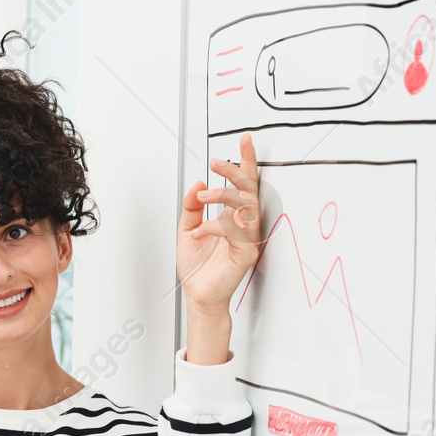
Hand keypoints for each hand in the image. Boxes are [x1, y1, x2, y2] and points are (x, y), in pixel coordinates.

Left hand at [176, 132, 263, 313]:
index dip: (246, 161)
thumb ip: (192, 206)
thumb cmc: (198, 268)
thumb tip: (198, 184)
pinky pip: (234, 230)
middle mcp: (244, 225)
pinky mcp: (246, 253)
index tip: (244, 140)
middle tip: (216, 164)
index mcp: (233, 217)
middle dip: (232, 172)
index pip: (243, 184)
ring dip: (222, 196)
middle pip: (248, 189)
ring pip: (244, 206)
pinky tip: (199, 233)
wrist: (198, 296)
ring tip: (202, 198)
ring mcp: (248, 239)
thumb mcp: (187, 229)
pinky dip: (213, 227)